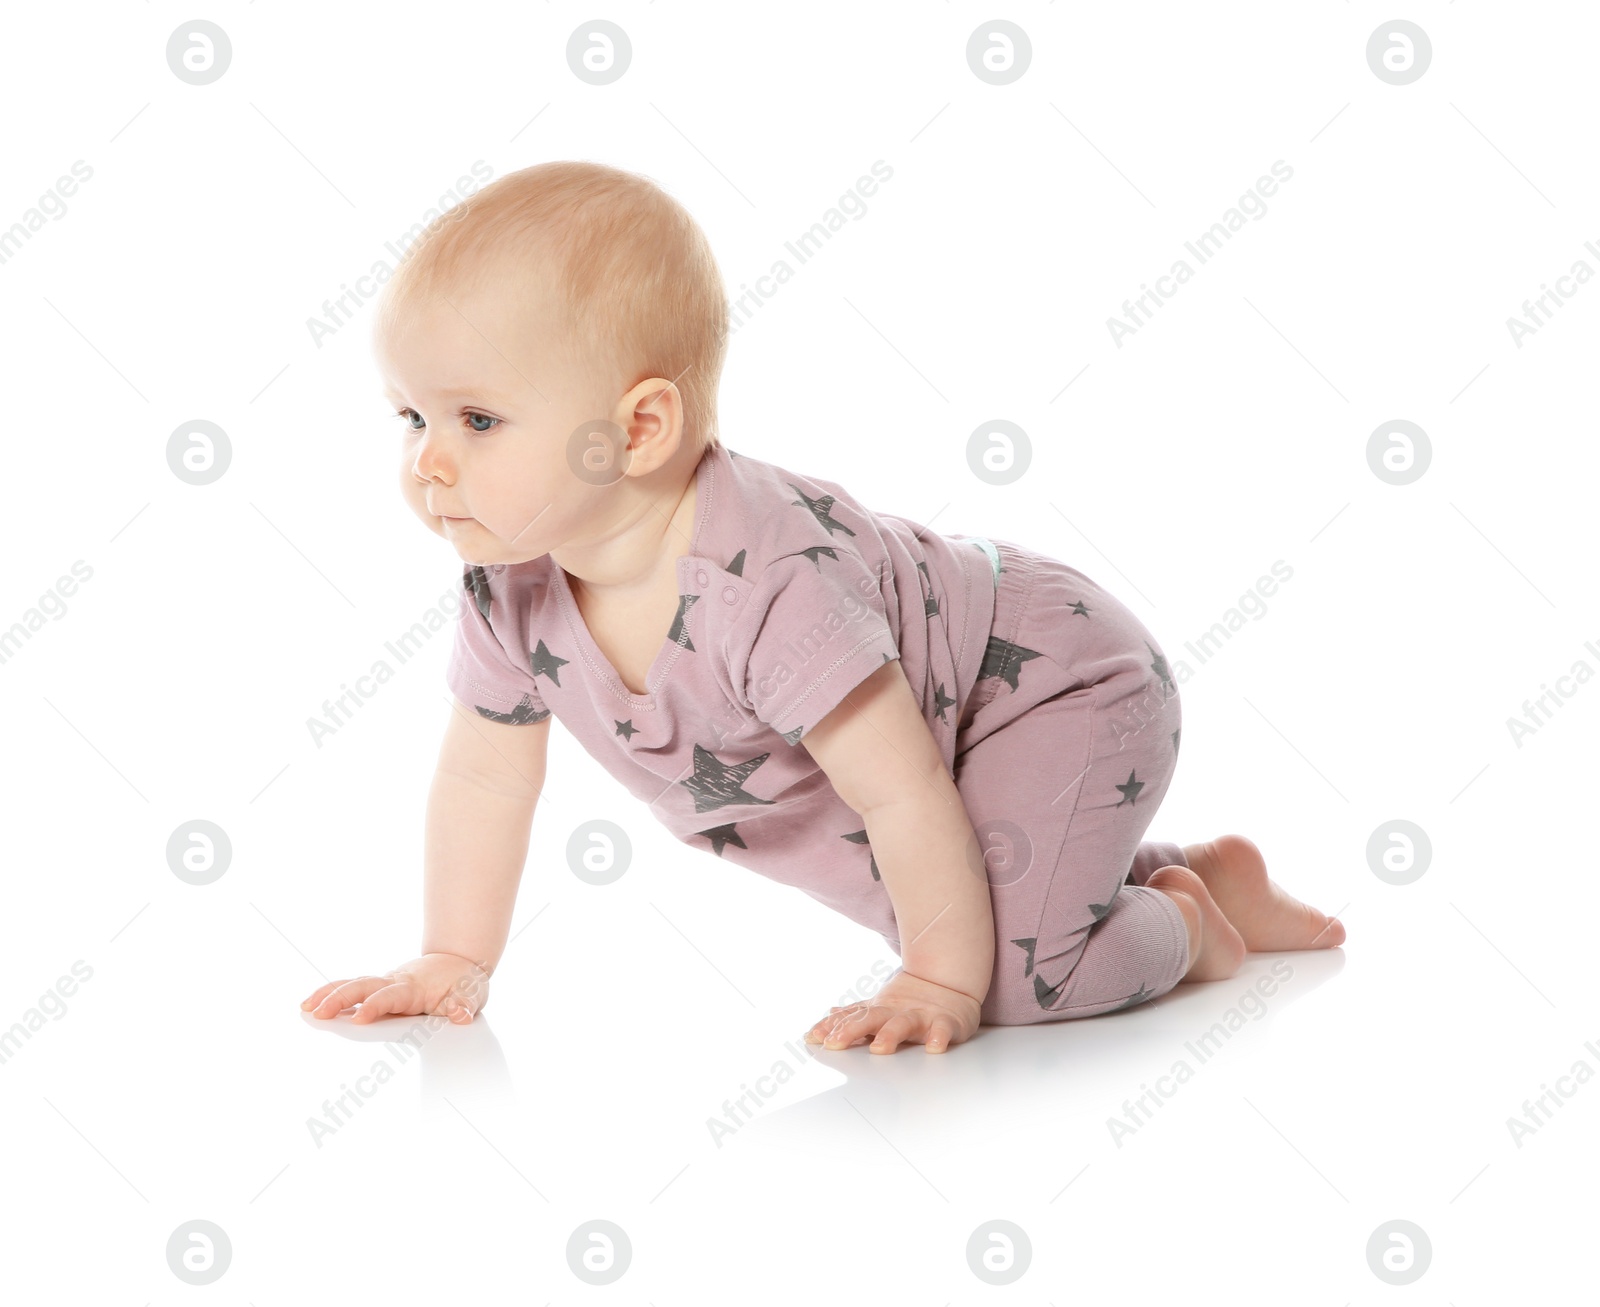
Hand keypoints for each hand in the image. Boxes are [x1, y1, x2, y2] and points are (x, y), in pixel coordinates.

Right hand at [300, 953, 489, 1024]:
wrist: (460, 960)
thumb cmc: (464, 981)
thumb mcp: (473, 994)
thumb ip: (465, 1005)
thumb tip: (461, 1015)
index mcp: (414, 987)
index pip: (390, 996)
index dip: (375, 1006)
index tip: (359, 1018)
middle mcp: (395, 982)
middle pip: (362, 986)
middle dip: (339, 998)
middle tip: (318, 1013)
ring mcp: (385, 983)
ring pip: (352, 984)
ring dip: (329, 994)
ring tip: (305, 1007)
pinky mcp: (379, 988)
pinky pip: (353, 988)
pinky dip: (332, 993)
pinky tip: (312, 1004)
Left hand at [804, 969, 982, 1053]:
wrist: (951, 985)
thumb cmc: (912, 1002)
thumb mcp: (880, 1008)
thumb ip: (853, 1016)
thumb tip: (824, 1020)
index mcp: (880, 1011)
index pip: (852, 1018)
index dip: (832, 1028)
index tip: (813, 1038)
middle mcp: (896, 1012)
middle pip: (870, 1019)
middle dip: (851, 1030)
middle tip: (834, 1044)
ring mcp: (920, 1016)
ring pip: (903, 1024)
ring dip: (890, 1035)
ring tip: (879, 1048)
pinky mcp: (945, 1022)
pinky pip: (943, 1030)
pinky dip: (939, 1037)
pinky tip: (934, 1047)